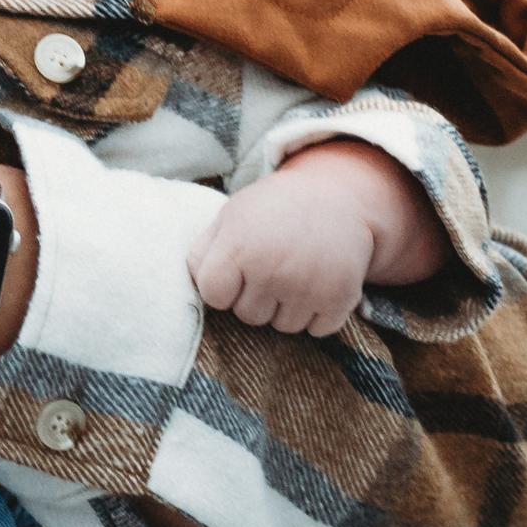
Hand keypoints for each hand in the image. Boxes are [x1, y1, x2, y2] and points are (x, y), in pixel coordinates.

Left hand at [186, 140, 449, 337]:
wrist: (337, 196)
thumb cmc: (272, 210)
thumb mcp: (229, 218)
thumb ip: (201, 253)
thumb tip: (187, 289)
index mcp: (239, 249)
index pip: (214, 297)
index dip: (223, 287)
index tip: (236, 269)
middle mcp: (273, 270)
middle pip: (248, 316)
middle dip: (255, 297)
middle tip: (271, 266)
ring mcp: (308, 287)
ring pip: (282, 327)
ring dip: (285, 308)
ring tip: (294, 273)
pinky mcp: (340, 298)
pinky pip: (316, 330)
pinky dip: (316, 315)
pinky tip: (316, 285)